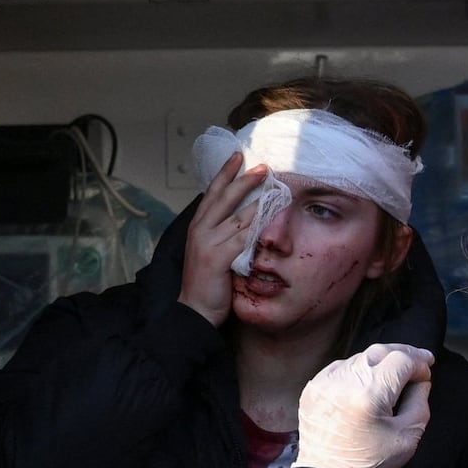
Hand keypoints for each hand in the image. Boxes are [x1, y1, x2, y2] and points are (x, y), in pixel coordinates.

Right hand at [177, 151, 266, 326]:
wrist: (194, 311)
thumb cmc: (206, 283)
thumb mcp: (211, 251)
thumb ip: (223, 233)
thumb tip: (244, 216)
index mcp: (198, 226)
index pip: (212, 193)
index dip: (225, 173)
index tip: (238, 156)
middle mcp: (200, 230)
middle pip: (224, 197)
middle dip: (244, 179)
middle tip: (262, 167)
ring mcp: (207, 242)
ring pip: (237, 215)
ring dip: (257, 200)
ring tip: (273, 188)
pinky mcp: (217, 257)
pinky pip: (241, 237)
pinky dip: (256, 227)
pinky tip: (269, 218)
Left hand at [293, 343, 433, 467]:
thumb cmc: (370, 462)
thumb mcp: (408, 436)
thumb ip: (419, 401)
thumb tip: (420, 379)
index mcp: (369, 394)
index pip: (401, 360)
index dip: (418, 361)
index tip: (427, 369)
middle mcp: (344, 381)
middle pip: (379, 351)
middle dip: (402, 353)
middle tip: (417, 362)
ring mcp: (325, 382)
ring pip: (360, 357)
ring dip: (379, 362)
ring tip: (393, 374)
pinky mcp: (313, 387)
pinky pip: (341, 367)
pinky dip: (357, 370)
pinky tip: (366, 383)